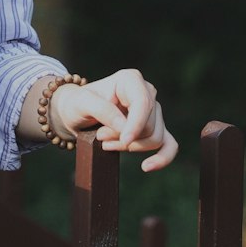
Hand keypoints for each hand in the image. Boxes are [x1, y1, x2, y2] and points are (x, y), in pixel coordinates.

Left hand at [48, 69, 177, 171]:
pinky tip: (147, 166)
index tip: (124, 140)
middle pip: (149, 125)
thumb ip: (102, 110)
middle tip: (100, 136)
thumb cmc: (77, 104)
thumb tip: (125, 127)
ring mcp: (153, 111)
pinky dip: (162, 158)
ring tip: (106, 142)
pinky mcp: (155, 128)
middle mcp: (147, 92)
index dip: (136, 124)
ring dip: (130, 147)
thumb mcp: (81, 103)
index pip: (143, 103)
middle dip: (125, 137)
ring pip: (155, 138)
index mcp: (130, 80)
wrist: (76, 113)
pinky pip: (169, 145)